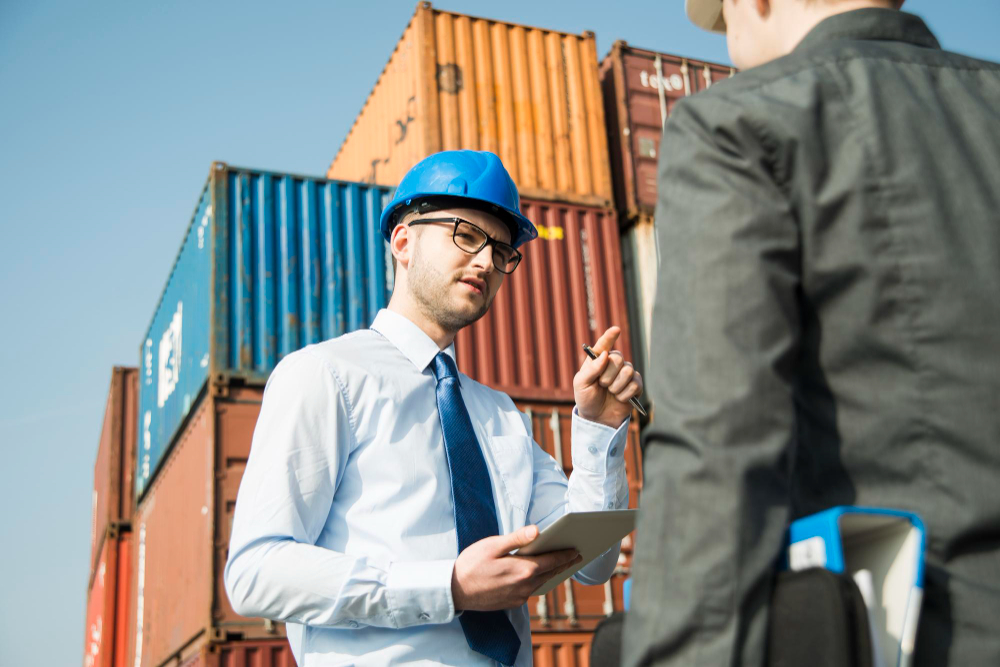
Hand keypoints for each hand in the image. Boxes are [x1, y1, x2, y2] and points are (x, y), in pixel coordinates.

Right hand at [451, 525, 581, 610]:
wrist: (454, 590)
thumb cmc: (471, 563)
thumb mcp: (493, 545)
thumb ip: (517, 538)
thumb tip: (538, 530)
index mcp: (523, 569)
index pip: (552, 561)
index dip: (566, 555)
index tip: (577, 550)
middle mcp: (525, 586)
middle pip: (550, 573)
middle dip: (564, 564)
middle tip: (576, 556)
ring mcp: (519, 597)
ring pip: (541, 583)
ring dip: (552, 573)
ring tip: (561, 564)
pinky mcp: (512, 603)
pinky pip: (531, 590)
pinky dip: (538, 581)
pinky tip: (539, 575)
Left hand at [574, 326, 642, 427]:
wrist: (597, 418)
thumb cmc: (586, 399)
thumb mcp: (581, 384)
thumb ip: (591, 369)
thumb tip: (605, 354)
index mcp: (597, 360)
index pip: (604, 344)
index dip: (610, 336)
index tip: (616, 330)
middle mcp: (612, 364)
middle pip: (617, 358)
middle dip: (608, 374)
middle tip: (602, 385)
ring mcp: (625, 374)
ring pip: (628, 370)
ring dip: (617, 385)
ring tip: (611, 392)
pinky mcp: (635, 385)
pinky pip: (636, 383)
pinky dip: (625, 393)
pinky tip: (620, 398)